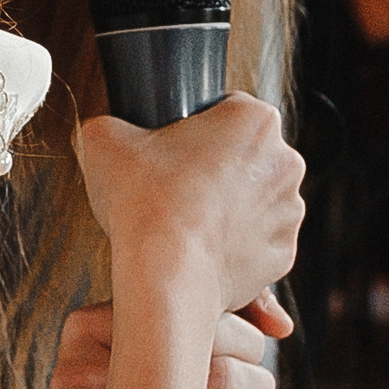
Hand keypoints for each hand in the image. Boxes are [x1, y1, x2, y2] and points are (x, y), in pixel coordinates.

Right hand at [75, 93, 306, 318]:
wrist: (166, 277)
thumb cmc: (146, 206)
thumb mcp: (105, 142)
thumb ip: (106, 127)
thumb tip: (99, 133)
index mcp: (255, 120)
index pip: (229, 111)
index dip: (197, 130)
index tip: (175, 151)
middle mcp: (284, 162)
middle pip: (247, 158)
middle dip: (218, 171)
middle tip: (176, 189)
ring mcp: (288, 213)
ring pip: (255, 203)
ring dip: (229, 211)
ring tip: (187, 225)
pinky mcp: (282, 256)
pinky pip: (258, 246)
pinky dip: (236, 250)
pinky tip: (203, 251)